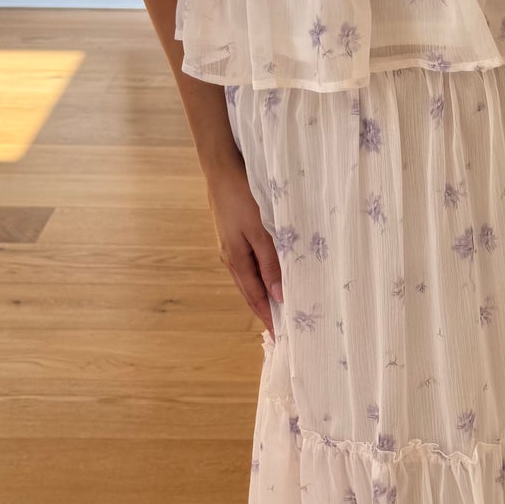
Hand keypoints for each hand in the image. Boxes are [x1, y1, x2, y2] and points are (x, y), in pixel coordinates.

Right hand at [204, 159, 282, 336]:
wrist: (221, 168)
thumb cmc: (242, 197)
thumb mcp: (261, 231)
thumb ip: (271, 263)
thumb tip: (278, 296)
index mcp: (236, 260)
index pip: (255, 298)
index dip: (267, 317)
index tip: (280, 336)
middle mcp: (230, 258)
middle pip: (250, 292)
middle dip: (265, 310)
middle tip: (282, 328)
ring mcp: (230, 247)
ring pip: (250, 278)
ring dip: (264, 293)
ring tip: (280, 307)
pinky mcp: (234, 235)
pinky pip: (249, 263)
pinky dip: (261, 276)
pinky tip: (271, 276)